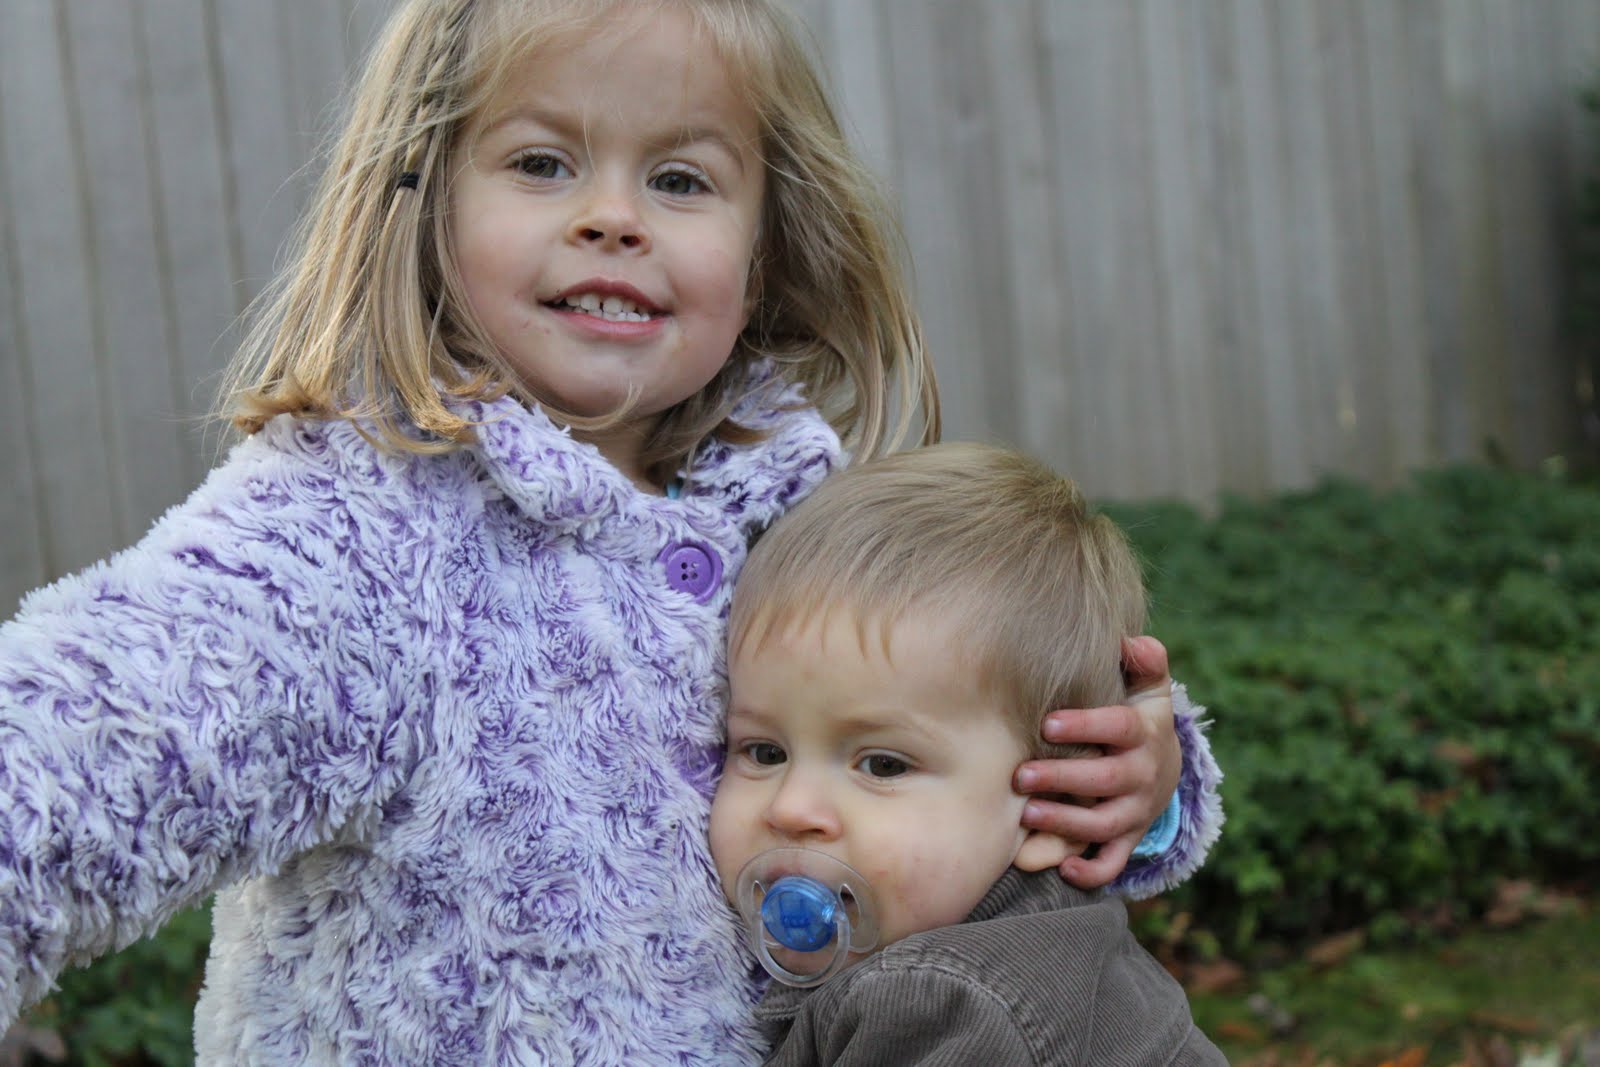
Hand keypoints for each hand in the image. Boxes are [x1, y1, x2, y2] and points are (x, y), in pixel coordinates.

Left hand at [1013, 636, 1180, 887]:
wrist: (1165, 768)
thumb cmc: (1139, 718)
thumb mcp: (1150, 689)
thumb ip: (1145, 661)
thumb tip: (1131, 641)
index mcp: (1143, 734)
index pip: (1118, 728)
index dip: (1086, 726)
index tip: (1047, 723)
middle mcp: (1141, 776)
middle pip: (1106, 780)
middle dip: (1064, 779)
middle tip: (1021, 776)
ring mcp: (1135, 812)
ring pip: (1103, 825)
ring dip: (1066, 824)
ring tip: (1027, 815)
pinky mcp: (1127, 838)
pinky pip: (1112, 863)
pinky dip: (1092, 873)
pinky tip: (1063, 870)